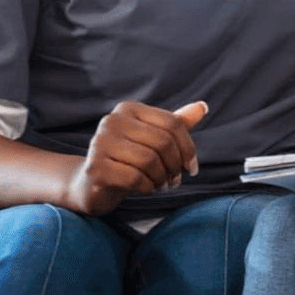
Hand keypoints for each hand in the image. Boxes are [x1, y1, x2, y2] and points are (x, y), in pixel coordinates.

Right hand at [64, 100, 207, 215]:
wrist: (90, 185)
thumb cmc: (128, 159)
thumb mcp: (154, 140)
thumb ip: (177, 124)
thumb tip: (203, 106)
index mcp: (129, 108)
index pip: (172, 124)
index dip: (188, 148)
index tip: (191, 167)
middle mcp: (112, 120)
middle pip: (163, 142)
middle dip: (175, 166)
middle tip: (175, 181)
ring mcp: (100, 142)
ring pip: (149, 160)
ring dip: (162, 178)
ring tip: (161, 185)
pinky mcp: (95, 167)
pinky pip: (135, 177)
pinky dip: (147, 186)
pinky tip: (146, 189)